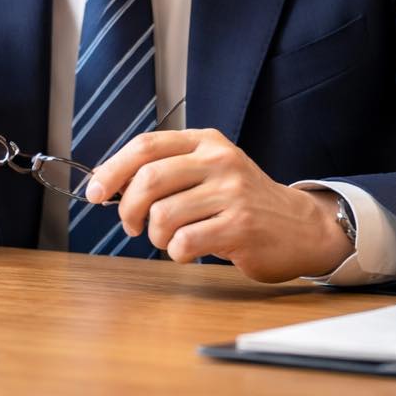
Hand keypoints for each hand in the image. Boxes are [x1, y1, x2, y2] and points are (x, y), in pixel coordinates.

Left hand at [84, 128, 353, 281]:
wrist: (301, 227)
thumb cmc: (242, 202)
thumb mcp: (210, 170)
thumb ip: (168, 170)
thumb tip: (108, 186)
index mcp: (205, 142)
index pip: (146, 146)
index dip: (112, 169)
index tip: (94, 192)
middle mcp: (219, 161)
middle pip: (148, 178)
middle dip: (127, 208)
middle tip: (130, 225)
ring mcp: (232, 193)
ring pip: (163, 214)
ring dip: (155, 235)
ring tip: (169, 239)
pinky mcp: (240, 226)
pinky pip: (185, 242)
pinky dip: (177, 253)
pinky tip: (190, 251)